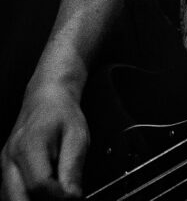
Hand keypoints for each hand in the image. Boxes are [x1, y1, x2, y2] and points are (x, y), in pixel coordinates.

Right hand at [1, 82, 88, 200]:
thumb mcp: (77, 136)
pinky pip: (10, 195)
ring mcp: (4, 166)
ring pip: (10, 200)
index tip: (73, 199)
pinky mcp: (5, 172)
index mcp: (30, 145)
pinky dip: (25, 200)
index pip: (39, 185)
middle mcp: (10, 159)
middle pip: (17, 199)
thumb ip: (73, 168)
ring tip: (54, 197)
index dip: (58, 198)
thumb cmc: (62, 114)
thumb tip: (72, 198)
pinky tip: (43, 197)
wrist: (45, 98)